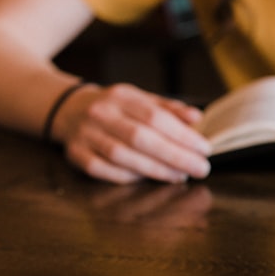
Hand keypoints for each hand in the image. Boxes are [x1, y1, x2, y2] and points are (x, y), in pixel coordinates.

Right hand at [53, 83, 211, 183]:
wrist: (70, 110)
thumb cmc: (118, 109)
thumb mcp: (143, 100)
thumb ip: (170, 110)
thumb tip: (197, 117)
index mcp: (122, 96)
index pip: (155, 116)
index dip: (182, 135)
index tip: (204, 149)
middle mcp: (101, 114)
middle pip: (140, 138)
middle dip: (174, 156)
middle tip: (200, 169)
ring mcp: (85, 134)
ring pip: (121, 156)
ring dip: (155, 170)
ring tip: (180, 176)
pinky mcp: (75, 154)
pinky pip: (103, 170)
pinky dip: (128, 177)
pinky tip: (148, 178)